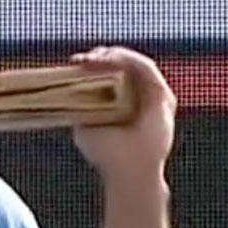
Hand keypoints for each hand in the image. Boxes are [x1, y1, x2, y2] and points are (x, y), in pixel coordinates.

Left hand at [69, 46, 175, 186]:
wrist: (130, 172)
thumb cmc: (108, 155)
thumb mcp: (84, 125)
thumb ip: (79, 106)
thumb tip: (65, 88)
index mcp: (119, 101)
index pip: (108, 73)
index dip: (93, 65)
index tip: (75, 62)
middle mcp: (137, 95)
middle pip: (121, 64)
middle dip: (101, 57)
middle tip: (82, 59)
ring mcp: (150, 95)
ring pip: (134, 63)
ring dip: (113, 55)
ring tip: (95, 57)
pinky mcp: (162, 96)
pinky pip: (146, 68)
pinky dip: (129, 59)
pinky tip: (112, 57)